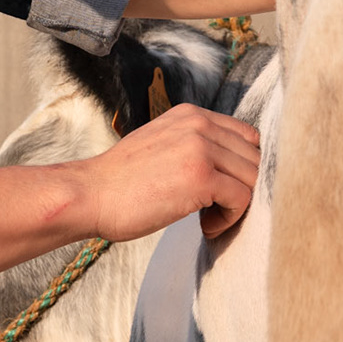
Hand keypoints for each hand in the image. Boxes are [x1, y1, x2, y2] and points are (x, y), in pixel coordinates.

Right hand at [67, 104, 260, 241]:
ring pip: (252, 178)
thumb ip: (195, 145)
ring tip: (209, 220)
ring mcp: (201, 148)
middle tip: (215, 210)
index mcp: (190, 114)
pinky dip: (229, 219)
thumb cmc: (121, 183)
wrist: (89, 195)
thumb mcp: (162, 145)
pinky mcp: (201, 176)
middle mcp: (198, 124)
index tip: (221, 191)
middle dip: (241, 188)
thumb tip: (232, 168)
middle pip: (254, 158)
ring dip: (237, 206)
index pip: (246, 137)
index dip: (242, 168)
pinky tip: (205, 227)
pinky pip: (242, 199)